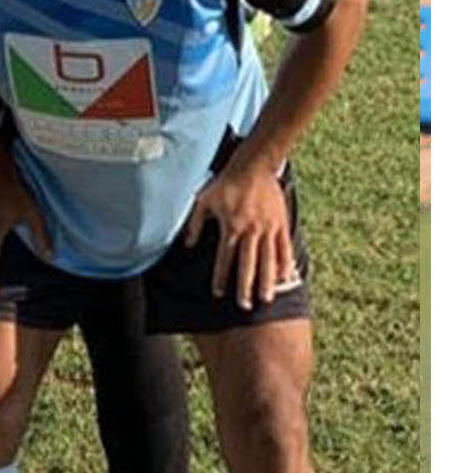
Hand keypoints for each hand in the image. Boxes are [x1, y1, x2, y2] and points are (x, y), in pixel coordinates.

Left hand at [186, 159, 297, 310]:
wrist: (253, 166)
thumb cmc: (225, 184)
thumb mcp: (203, 201)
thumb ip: (194, 224)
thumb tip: (186, 245)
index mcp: (231, 227)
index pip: (224, 259)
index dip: (221, 277)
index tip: (218, 294)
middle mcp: (251, 231)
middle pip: (248, 265)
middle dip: (245, 287)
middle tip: (244, 305)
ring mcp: (268, 229)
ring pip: (268, 260)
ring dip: (267, 281)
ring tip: (266, 299)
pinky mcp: (281, 224)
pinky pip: (284, 248)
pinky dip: (284, 263)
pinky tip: (284, 277)